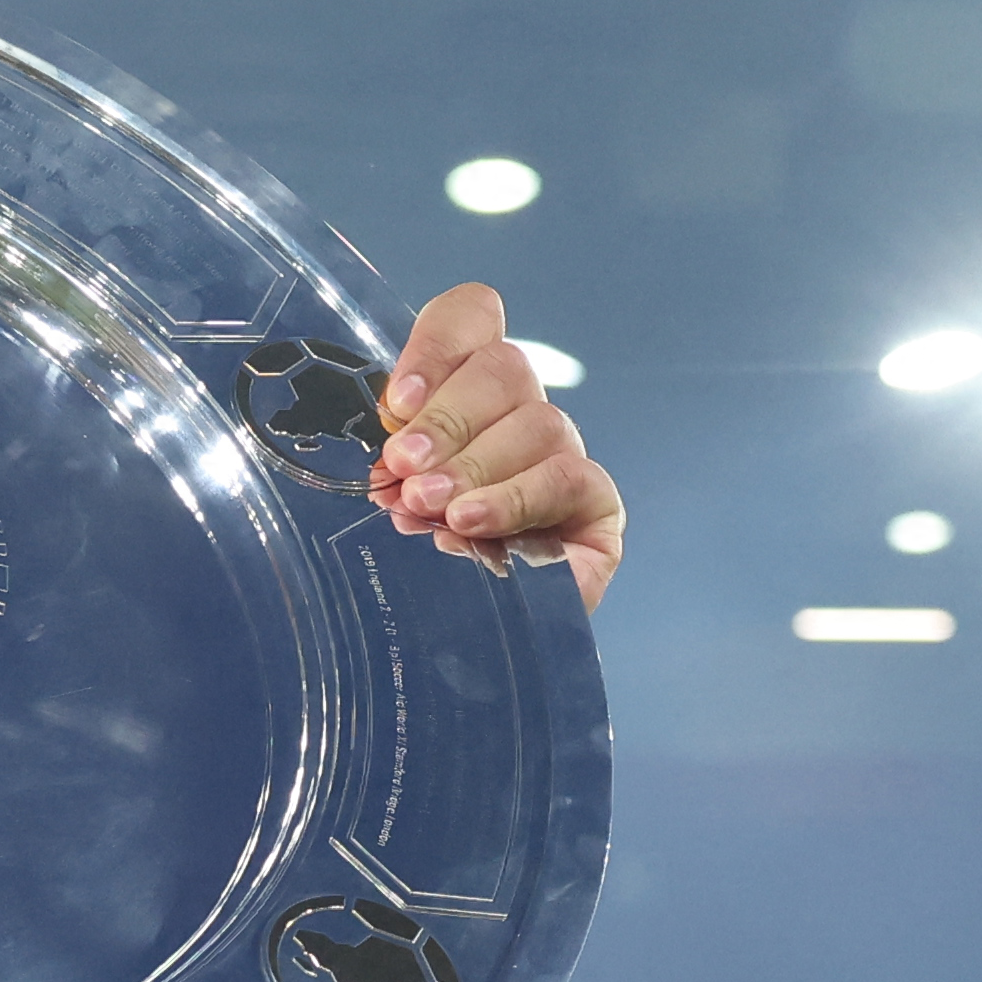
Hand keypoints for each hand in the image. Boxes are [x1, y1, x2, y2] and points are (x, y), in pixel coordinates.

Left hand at [362, 283, 621, 611]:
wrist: (452, 662)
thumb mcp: (383, 509)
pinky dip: (515, 499)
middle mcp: (520, 415)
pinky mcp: (597, 510)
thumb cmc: (410, 575)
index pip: (474, 318)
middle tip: (404, 469)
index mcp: (466, 396)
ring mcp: (563, 459)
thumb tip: (387, 455)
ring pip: (538, 422)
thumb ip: (387, 465)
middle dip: (447, 417)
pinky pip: (569, 479)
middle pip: (505, 367)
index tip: (397, 404)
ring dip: (474, 464)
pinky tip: (471, 527)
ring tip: (428, 508)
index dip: (438, 344)